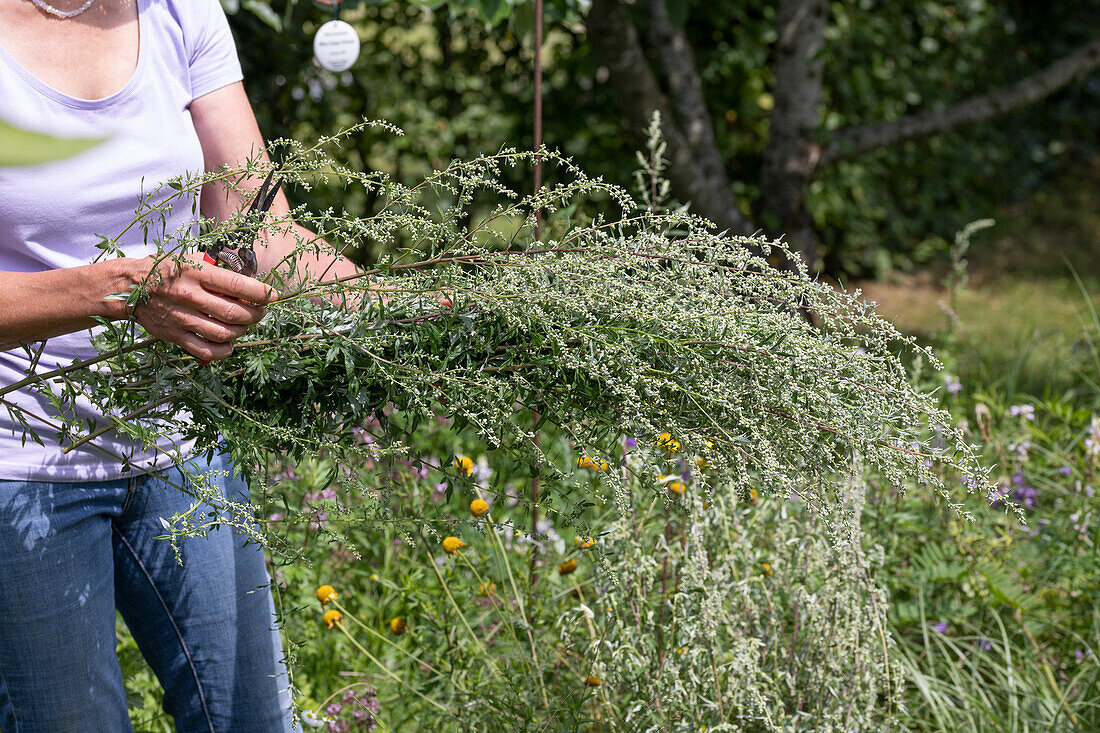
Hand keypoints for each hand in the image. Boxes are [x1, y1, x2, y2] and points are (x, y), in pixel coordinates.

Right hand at [131, 254, 278, 361]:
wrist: (129, 288)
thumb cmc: (166, 271)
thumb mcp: (191, 260)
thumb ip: (218, 269)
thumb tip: (249, 278)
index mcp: (196, 273)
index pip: (239, 286)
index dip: (262, 293)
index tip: (272, 295)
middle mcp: (190, 296)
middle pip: (236, 314)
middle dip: (257, 314)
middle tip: (261, 311)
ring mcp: (183, 319)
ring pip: (225, 334)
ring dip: (243, 331)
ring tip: (245, 324)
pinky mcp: (175, 336)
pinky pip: (206, 351)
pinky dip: (224, 350)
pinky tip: (229, 342)